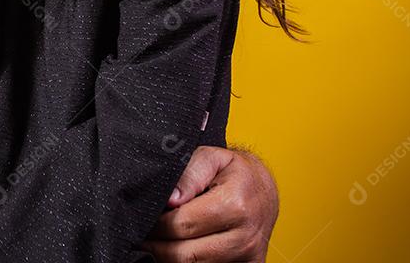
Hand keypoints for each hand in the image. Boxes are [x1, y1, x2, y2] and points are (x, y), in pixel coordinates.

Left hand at [142, 146, 278, 261]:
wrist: (264, 189)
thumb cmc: (234, 172)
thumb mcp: (212, 158)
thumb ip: (189, 174)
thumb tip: (170, 199)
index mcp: (235, 205)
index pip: (181, 225)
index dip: (157, 224)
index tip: (146, 217)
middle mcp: (245, 237)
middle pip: (185, 254)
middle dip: (158, 245)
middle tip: (145, 234)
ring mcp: (249, 257)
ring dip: (171, 256)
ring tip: (159, 240)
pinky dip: (190, 262)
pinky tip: (180, 247)